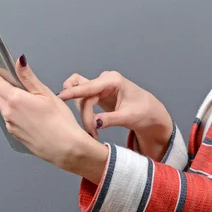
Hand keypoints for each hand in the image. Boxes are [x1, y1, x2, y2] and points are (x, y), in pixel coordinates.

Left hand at [0, 55, 107, 181]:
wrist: (65, 148)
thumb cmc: (59, 121)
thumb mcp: (45, 93)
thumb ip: (28, 77)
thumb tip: (19, 61)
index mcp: (15, 99)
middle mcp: (9, 113)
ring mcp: (11, 125)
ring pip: (0, 107)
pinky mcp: (16, 134)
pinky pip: (7, 118)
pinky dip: (5, 109)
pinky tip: (11, 108)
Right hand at [58, 71, 172, 155]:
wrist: (150, 112)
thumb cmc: (143, 111)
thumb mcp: (128, 117)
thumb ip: (111, 119)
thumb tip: (95, 123)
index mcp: (114, 80)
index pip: (90, 87)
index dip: (74, 92)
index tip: (61, 97)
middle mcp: (105, 80)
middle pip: (84, 94)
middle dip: (85, 114)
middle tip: (91, 132)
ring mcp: (100, 85)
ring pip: (81, 96)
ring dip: (83, 113)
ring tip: (93, 130)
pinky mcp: (98, 93)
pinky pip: (83, 98)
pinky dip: (83, 110)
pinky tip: (88, 123)